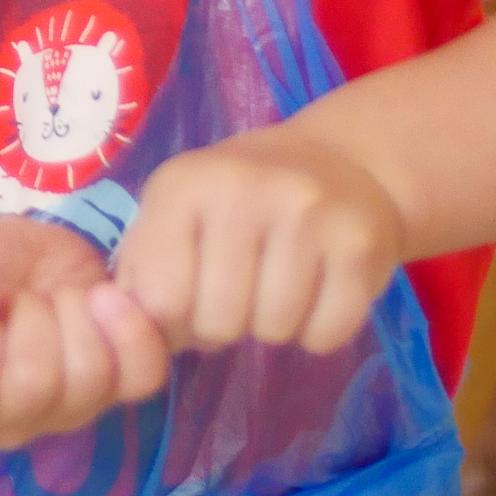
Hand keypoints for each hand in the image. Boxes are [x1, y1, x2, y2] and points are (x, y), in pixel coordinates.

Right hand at [0, 215, 169, 449]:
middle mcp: (5, 421)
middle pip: (34, 385)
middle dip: (30, 316)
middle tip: (16, 292)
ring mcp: (64, 409)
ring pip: (90, 380)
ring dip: (75, 316)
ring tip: (53, 293)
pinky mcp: (110, 383)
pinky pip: (142, 376)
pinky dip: (134, 331)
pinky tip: (107, 296)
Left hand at [116, 127, 402, 354]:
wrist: (337, 161)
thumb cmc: (237, 198)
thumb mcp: (176, 211)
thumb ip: (145, 268)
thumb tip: (136, 332)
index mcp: (183, 184)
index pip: (160, 298)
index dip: (172, 320)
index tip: (187, 301)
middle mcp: (242, 190)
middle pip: (219, 321)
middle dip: (225, 325)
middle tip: (238, 292)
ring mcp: (306, 214)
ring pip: (274, 330)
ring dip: (273, 327)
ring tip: (275, 285)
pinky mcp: (360, 244)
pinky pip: (327, 334)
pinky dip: (318, 331)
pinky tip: (315, 289)